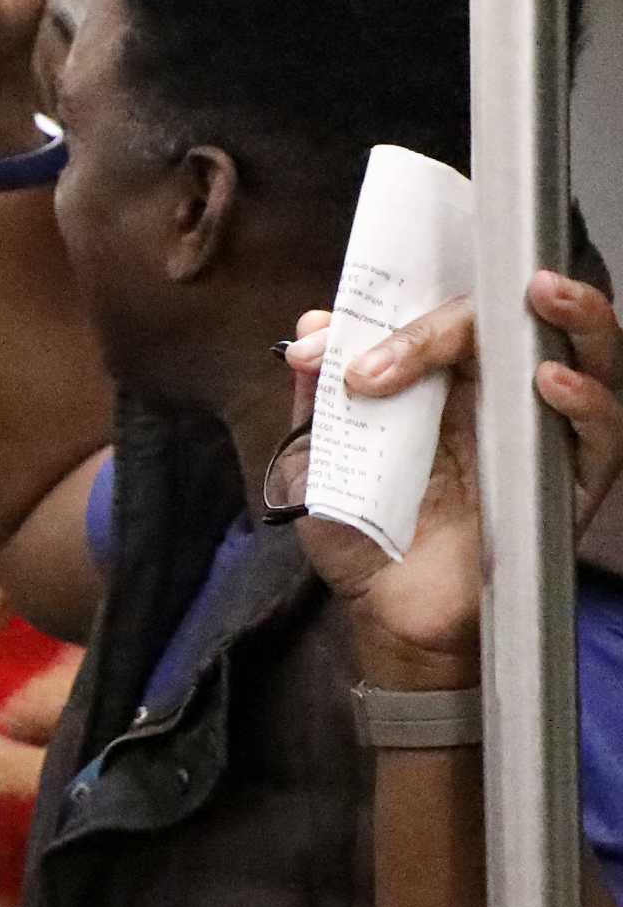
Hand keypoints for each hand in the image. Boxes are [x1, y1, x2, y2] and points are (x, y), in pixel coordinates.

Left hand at [287, 270, 622, 682]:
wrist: (388, 612)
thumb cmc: (363, 534)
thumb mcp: (321, 458)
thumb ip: (317, 394)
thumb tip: (312, 330)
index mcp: (445, 381)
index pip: (450, 316)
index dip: (398, 313)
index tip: (326, 346)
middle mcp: (502, 396)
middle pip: (529, 320)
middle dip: (495, 298)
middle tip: (448, 305)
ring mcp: (542, 433)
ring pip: (591, 354)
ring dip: (576, 315)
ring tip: (544, 294)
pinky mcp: (571, 480)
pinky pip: (600, 431)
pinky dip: (583, 399)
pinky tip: (549, 382)